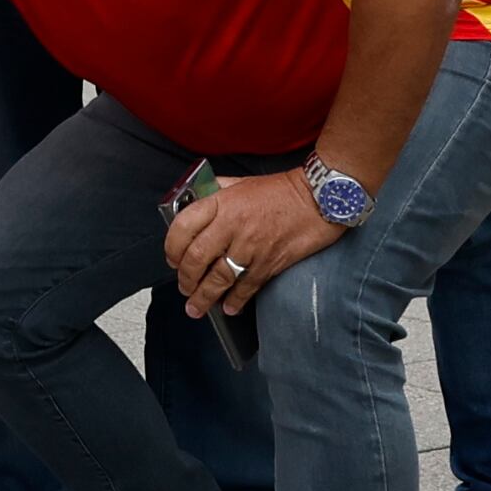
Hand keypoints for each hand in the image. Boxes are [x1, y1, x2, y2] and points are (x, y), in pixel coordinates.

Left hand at [160, 170, 340, 317]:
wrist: (319, 198)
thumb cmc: (280, 190)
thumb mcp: (240, 183)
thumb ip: (215, 193)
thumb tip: (195, 202)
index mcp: (221, 203)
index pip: (183, 227)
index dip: (172, 247)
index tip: (172, 260)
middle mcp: (232, 226)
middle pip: (197, 258)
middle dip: (186, 278)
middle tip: (184, 288)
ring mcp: (251, 246)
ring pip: (219, 278)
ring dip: (204, 296)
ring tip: (196, 307)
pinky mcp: (270, 262)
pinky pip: (247, 287)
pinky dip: (236, 301)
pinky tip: (229, 308)